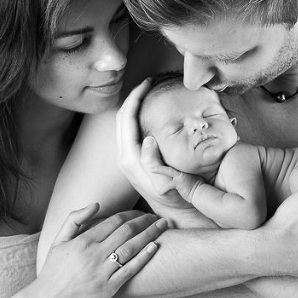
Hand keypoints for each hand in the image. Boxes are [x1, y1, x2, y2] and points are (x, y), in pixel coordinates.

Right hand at [25, 204, 167, 297]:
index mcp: (83, 242)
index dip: (132, 214)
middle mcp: (94, 255)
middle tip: (157, 217)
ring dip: (150, 234)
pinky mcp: (108, 289)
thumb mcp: (59, 240)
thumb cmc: (54, 270)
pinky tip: (155, 246)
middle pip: (127, 231)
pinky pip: (130, 270)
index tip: (141, 213)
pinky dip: (144, 257)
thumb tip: (97, 204)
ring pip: (132, 248)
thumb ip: (75, 219)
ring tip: (163, 226)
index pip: (114, 221)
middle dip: (145, 221)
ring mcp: (102, 273)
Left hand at [116, 79, 195, 213]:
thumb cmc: (175, 199)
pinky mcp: (134, 160)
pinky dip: (138, 116)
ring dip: (134, 105)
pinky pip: (132, 131)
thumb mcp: (165, 184)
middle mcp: (124, 157)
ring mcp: (128, 159)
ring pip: (125, 124)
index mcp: (129, 159)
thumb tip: (147, 139)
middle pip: (121, 118)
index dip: (134, 98)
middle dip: (132, 97)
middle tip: (149, 82)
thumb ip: (153, 162)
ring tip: (149, 91)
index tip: (147, 83)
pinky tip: (151, 110)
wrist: (175, 215)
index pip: (126, 120)